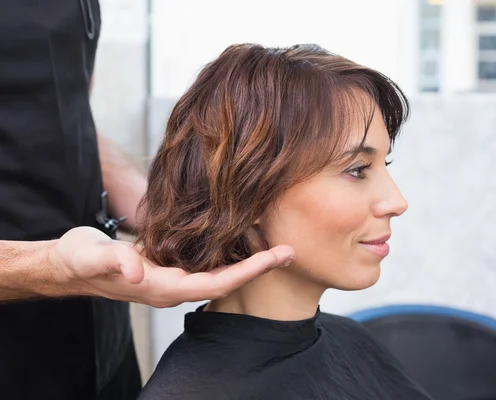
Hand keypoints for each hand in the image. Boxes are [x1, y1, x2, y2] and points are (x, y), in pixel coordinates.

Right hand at [50, 226, 293, 307]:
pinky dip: (229, 256)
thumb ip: (113, 262)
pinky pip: (207, 265)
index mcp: (161, 288)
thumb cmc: (79, 260)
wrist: (69, 265)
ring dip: (248, 262)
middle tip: (289, 250)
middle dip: (258, 268)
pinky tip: (242, 241)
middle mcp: (172, 288)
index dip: (248, 272)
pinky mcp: (169, 268)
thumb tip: (137, 273)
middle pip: (226, 282)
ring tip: (275, 247)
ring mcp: (172, 280)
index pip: (215, 284)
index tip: (276, 257)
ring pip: (219, 275)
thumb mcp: (90, 256)